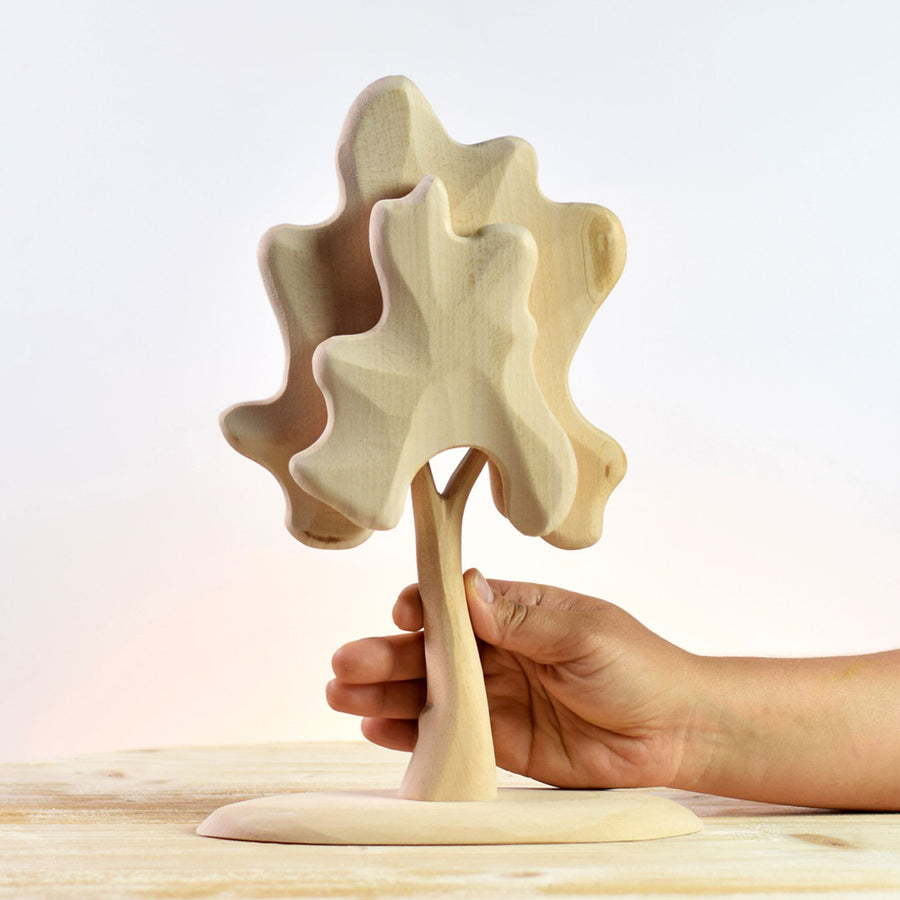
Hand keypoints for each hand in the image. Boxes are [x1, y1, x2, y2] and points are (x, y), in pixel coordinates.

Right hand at [327, 570, 705, 789]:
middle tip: (346, 665)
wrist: (675, 732)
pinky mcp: (499, 740)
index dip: (423, 607)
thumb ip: (525, 619)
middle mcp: (498, 651)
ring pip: (428, 692)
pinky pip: (448, 734)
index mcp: (516, 612)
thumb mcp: (584, 633)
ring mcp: (495, 696)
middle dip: (386, 654)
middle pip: (429, 650)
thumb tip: (468, 590)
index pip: (454, 604)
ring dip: (384, 693)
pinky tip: (375, 728)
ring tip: (342, 696)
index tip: (404, 614)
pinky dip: (410, 733)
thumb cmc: (638, 667)